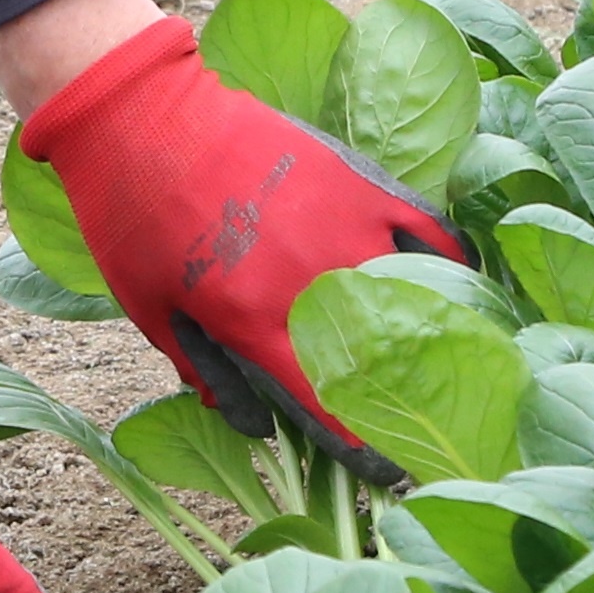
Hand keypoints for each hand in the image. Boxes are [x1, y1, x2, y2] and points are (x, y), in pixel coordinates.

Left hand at [19, 15, 468, 481]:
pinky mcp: (361, 180)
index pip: (331, 409)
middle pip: (385, 363)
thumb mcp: (150, 311)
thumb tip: (256, 429)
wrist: (142, 114)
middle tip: (427, 431)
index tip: (393, 479)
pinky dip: (452, 261)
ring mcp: (347, 227)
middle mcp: (314, 282)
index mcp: (258, 323)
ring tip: (452, 363)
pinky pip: (429, 229)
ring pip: (419, 298)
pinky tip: (460, 283)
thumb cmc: (133, 216)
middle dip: (409, 406)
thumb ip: (208, 374)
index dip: (367, 454)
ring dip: (439, 336)